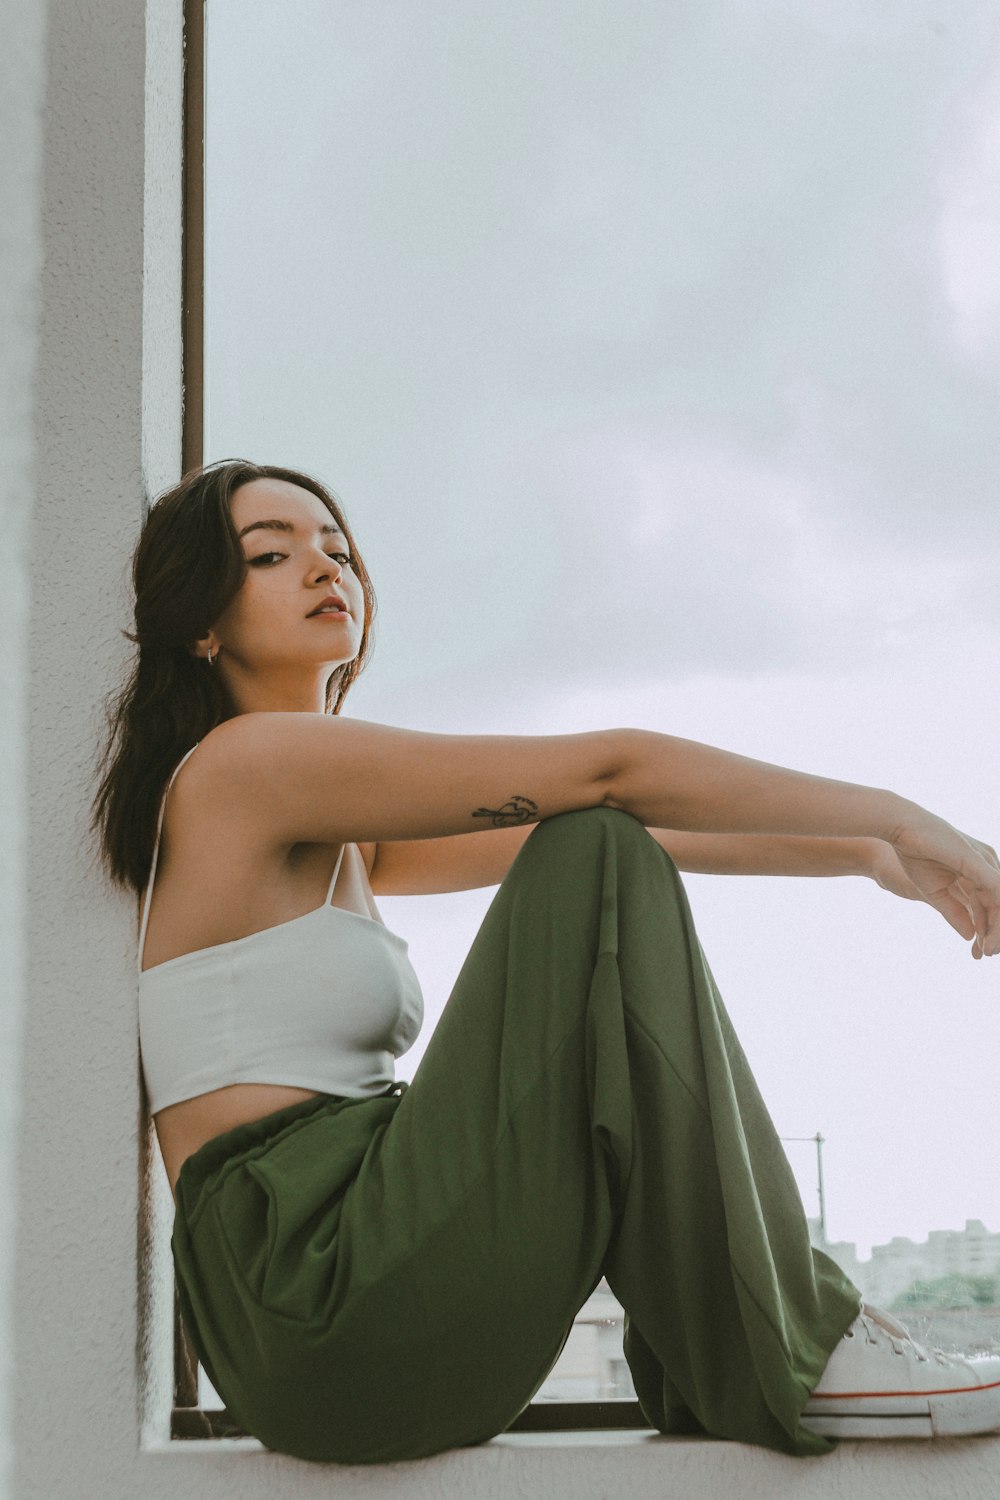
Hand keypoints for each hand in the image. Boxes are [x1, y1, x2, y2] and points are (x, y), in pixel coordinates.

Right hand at [884, 805, 999, 958]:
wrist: (898, 831)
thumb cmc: (913, 854)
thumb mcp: (935, 892)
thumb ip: (953, 912)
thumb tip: (969, 936)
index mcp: (976, 869)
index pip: (989, 904)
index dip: (986, 930)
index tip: (978, 953)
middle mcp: (986, 865)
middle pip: (997, 905)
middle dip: (994, 932)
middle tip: (984, 954)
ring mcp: (985, 862)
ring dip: (997, 929)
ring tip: (987, 950)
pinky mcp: (978, 862)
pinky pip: (997, 894)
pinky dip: (996, 917)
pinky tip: (989, 934)